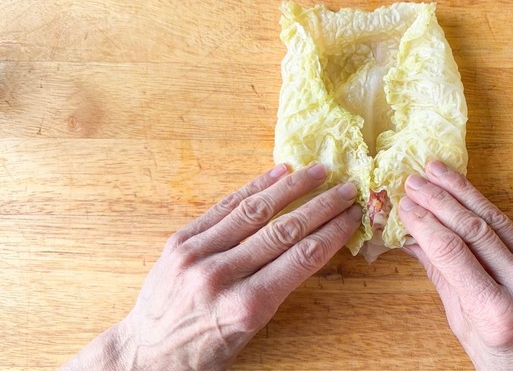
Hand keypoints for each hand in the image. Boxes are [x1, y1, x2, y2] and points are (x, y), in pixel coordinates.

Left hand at [64, 163, 360, 370]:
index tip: (353, 214)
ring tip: (318, 170)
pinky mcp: (180, 241)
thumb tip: (314, 246)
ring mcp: (197, 254)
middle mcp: (221, 275)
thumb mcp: (251, 330)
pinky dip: (254, 187)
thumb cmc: (204, 351)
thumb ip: (278, 288)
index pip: (302, 258)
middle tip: (347, 188)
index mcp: (246, 306)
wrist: (147, 354)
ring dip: (292, 187)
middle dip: (322, 206)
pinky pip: (224, 208)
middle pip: (285, 230)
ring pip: (255, 211)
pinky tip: (277, 174)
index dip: (333, 232)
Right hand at [399, 161, 512, 370]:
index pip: (453, 253)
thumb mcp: (463, 329)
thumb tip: (413, 242)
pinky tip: (466, 193)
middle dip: (441, 199)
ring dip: (463, 192)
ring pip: (497, 221)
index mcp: (496, 313)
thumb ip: (443, 280)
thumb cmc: (505, 367)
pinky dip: (485, 209)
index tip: (405, 205)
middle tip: (413, 180)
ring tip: (437, 171)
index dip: (425, 224)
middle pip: (475, 230)